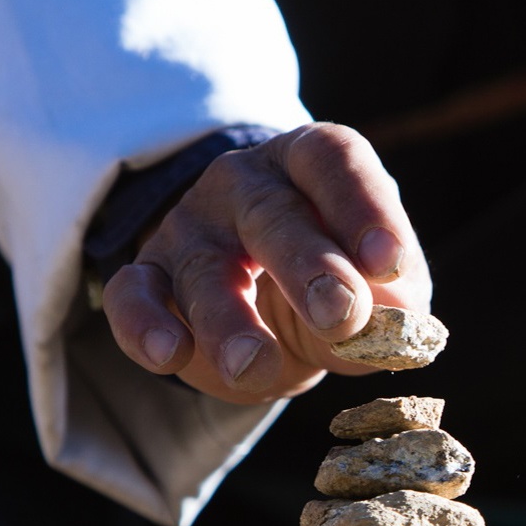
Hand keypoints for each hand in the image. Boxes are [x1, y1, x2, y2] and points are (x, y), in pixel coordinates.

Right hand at [102, 124, 431, 403]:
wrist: (275, 307)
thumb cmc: (343, 282)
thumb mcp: (383, 288)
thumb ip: (393, 305)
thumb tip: (390, 331)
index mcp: (311, 164)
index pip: (334, 161)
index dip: (363, 206)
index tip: (390, 260)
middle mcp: (246, 182)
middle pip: (271, 213)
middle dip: (308, 266)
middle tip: (339, 313)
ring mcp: (191, 226)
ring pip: (203, 266)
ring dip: (228, 318)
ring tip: (252, 364)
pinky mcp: (148, 274)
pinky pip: (132, 294)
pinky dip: (144, 325)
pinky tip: (169, 355)